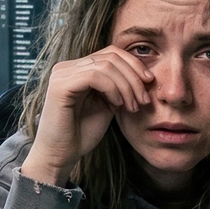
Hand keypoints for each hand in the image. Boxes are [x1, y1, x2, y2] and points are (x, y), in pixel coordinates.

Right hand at [22, 46, 153, 185]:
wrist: (61, 155)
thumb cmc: (82, 133)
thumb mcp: (107, 104)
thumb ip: (119, 86)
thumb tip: (143, 73)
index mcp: (77, 68)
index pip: (111, 53)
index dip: (134, 64)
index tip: (150, 82)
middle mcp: (67, 67)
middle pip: (110, 56)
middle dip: (134, 76)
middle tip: (144, 100)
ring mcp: (62, 74)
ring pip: (105, 65)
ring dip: (126, 86)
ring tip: (133, 107)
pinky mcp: (60, 86)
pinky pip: (94, 76)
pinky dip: (112, 88)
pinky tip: (117, 104)